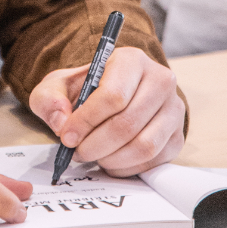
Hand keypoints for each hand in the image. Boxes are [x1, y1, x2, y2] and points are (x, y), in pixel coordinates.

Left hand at [28, 46, 184, 175]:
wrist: (109, 96)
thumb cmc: (84, 89)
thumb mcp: (57, 86)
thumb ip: (50, 99)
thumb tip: (62, 123)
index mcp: (131, 60)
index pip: (113, 95)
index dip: (87, 121)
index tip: (67, 136)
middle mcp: (160, 81)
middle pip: (128, 123)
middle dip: (96, 144)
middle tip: (76, 152)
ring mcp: (173, 109)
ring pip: (144, 145)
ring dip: (111, 158)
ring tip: (92, 156)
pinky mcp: (177, 135)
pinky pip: (154, 161)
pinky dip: (126, 167)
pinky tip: (108, 161)